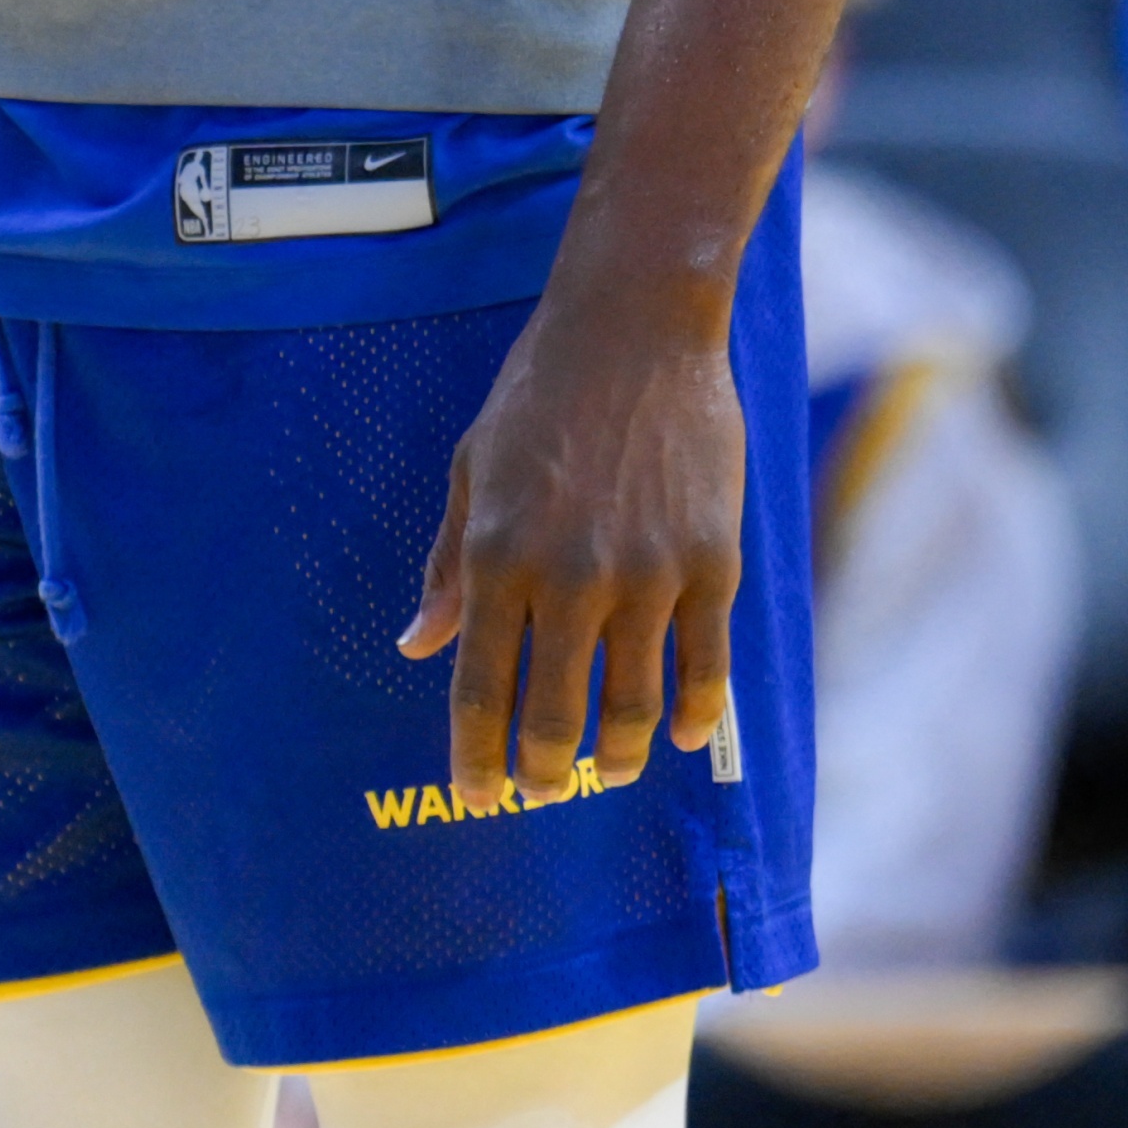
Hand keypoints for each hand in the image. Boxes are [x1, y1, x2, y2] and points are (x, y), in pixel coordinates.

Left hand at [401, 269, 744, 809]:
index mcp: (496, 556)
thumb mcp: (470, 472)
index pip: (480, 688)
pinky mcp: (711, 562)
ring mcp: (647, 574)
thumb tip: (416, 646)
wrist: (633, 328)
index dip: (476, 756)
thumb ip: (448, 569)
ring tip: (608, 768)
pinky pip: (706, 666)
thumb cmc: (537, 395)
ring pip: (634, 705)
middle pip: (554, 713)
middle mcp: (568, 576)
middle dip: (542, 769)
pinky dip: (694, 715)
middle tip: (539, 789)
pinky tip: (680, 735)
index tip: (476, 798)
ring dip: (618, 754)